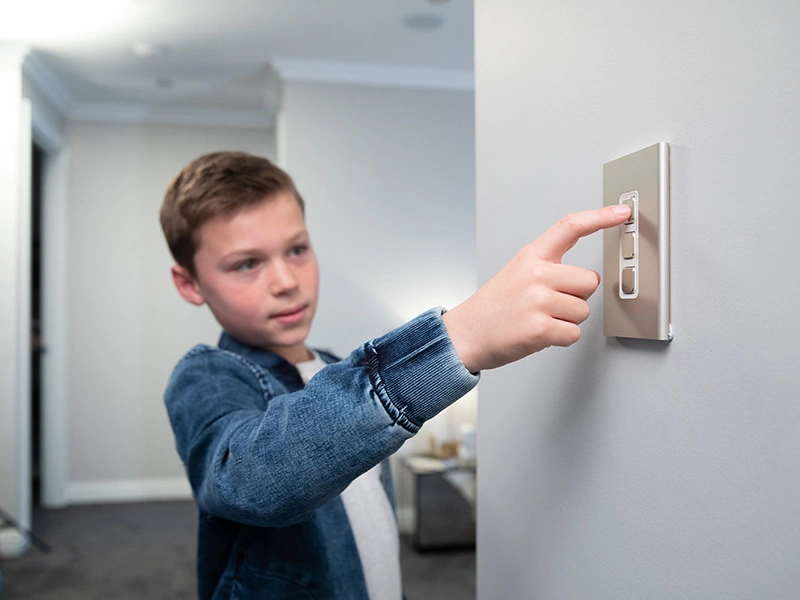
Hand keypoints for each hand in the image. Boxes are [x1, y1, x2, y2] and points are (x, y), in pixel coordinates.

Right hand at [442, 204, 630, 371]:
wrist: (464, 335)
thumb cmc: (493, 308)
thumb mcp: (516, 273)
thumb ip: (549, 269)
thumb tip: (588, 279)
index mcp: (531, 257)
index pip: (570, 227)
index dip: (599, 217)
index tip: (621, 212)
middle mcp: (535, 274)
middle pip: (589, 281)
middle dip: (577, 297)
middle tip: (550, 305)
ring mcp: (537, 300)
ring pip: (583, 311)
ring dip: (567, 321)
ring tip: (539, 319)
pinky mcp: (539, 328)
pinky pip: (574, 334)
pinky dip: (560, 339)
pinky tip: (539, 334)